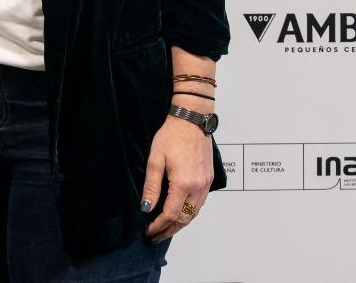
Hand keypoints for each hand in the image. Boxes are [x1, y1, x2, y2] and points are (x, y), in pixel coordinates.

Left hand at [141, 112, 214, 241]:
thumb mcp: (155, 159)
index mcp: (183, 184)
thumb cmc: (172, 136)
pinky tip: (180, 214)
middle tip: (155, 236)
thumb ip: (151, 186)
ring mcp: (205, 184)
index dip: (158, 226)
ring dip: (180, 224)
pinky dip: (189, 214)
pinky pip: (200, 204)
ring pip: (194, 214)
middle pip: (184, 219)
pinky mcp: (209, 179)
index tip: (148, 231)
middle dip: (169, 230)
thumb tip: (146, 208)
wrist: (192, 120)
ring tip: (166, 229)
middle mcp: (198, 187)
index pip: (170, 215)